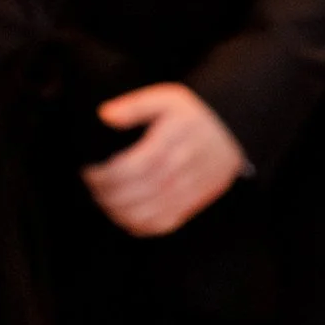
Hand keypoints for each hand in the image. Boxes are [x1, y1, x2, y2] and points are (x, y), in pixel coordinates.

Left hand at [84, 84, 249, 238]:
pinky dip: (140, 227)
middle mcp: (182, 169)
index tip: (89, 171)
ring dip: (119, 213)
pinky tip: (124, 217)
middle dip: (107, 195)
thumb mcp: (166, 98)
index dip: (106, 176)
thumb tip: (105, 115)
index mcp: (172, 141)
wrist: (234, 131)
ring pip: (149, 214)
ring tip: (104, 201)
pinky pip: (165, 224)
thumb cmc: (195, 114)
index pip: (133, 168)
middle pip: (138, 194)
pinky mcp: (194, 203)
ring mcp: (190, 190)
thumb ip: (135, 106)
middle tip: (92, 186)